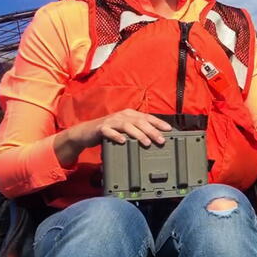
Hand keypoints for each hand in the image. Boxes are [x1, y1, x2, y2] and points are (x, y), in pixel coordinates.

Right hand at [54, 109, 171, 166]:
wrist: (86, 132)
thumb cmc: (110, 130)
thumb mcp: (126, 128)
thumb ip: (138, 130)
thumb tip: (156, 137)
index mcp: (130, 114)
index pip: (147, 117)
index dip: (159, 122)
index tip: (169, 130)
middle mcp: (122, 116)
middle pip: (140, 121)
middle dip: (152, 130)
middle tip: (160, 140)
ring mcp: (111, 121)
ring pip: (127, 126)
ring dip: (138, 134)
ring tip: (146, 142)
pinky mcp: (101, 128)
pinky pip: (110, 131)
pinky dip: (117, 136)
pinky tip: (123, 141)